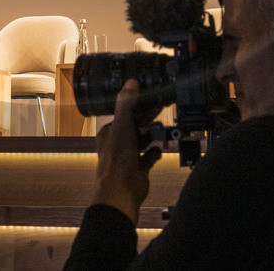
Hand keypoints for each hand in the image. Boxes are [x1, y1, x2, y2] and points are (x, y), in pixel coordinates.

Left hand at [91, 80, 161, 221]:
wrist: (121, 191)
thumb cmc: (118, 157)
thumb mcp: (122, 126)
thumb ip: (126, 104)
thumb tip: (131, 82)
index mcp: (109, 133)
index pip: (124, 115)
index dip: (137, 106)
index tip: (151, 97)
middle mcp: (117, 144)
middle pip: (135, 127)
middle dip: (148, 119)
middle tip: (162, 108)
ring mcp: (128, 157)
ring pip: (142, 141)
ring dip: (152, 135)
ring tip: (164, 128)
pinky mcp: (139, 169)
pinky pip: (149, 157)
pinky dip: (155, 152)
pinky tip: (159, 149)